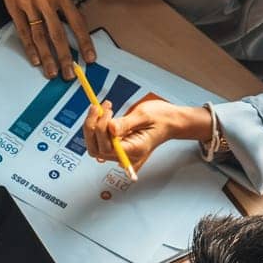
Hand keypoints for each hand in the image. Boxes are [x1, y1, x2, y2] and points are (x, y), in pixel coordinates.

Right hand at [0, 0, 94, 79]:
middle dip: (65, 57)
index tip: (90, 58)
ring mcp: (28, 4)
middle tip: (70, 74)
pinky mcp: (13, 7)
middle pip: (58, 34)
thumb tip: (68, 21)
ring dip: (47, 57)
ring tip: (53, 73)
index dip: (83, 42)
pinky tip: (35, 60)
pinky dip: (29, 47)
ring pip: (40, 37)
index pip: (76, 22)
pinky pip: (23, 32)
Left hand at [83, 99, 211, 172]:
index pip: (106, 147)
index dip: (100, 129)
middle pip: (96, 149)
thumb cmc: (162, 117)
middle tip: (97, 108)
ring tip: (102, 108)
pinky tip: (103, 113)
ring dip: (93, 126)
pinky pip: (101, 141)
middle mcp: (126, 155)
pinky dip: (97, 127)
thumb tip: (110, 128)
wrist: (171, 121)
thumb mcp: (144, 116)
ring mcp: (121, 152)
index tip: (106, 110)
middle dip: (92, 127)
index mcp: (134, 150)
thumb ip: (126, 123)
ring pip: (95, 145)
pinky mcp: (118, 145)